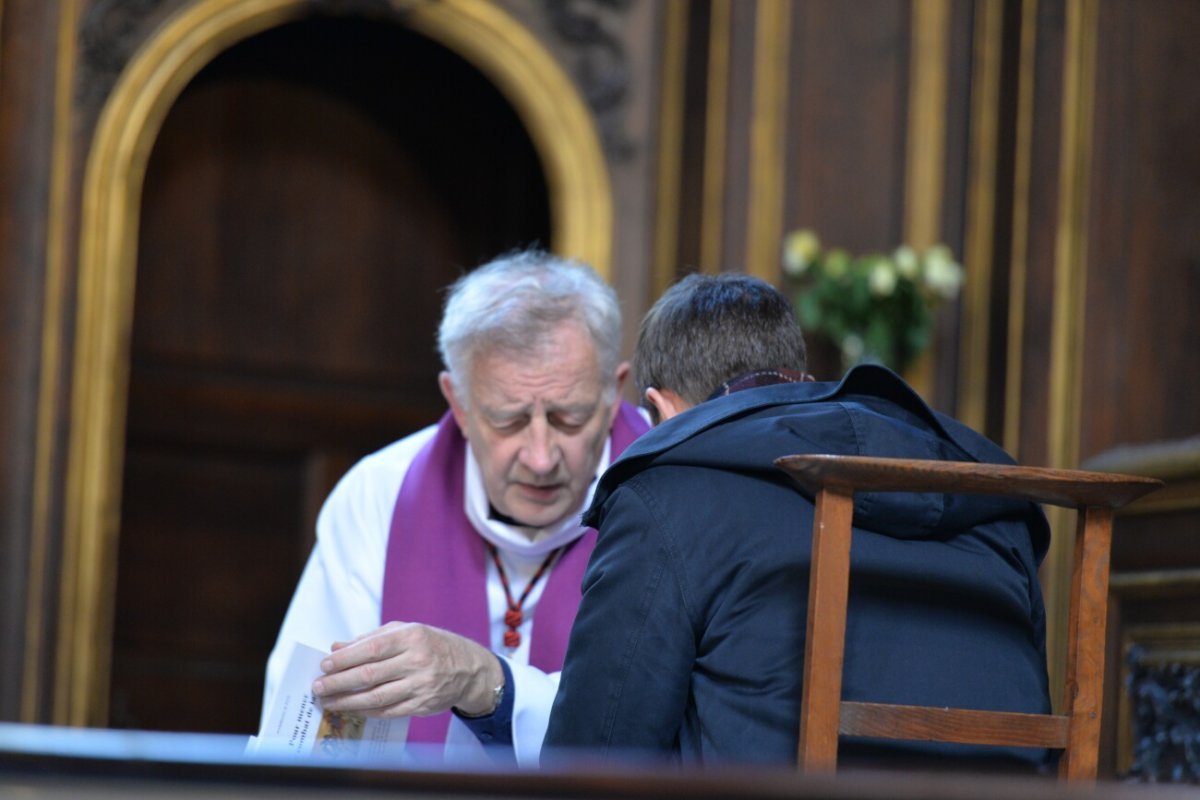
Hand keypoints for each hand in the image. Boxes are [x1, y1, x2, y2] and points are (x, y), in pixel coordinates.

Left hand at [310, 621, 503, 718]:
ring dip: (347, 701)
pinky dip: (366, 711)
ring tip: (328, 702)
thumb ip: (371, 638)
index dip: (345, 659)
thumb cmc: (431, 645)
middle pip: (369, 675)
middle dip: (339, 683)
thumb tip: (337, 648)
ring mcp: (421, 685)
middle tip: (318, 687)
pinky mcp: (422, 705)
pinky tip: (351, 709)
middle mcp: (417, 661)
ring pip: (376, 697)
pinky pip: (388, 711)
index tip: (324, 665)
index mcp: (412, 636)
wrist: (469, 668)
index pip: (371, 649)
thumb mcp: (406, 631)